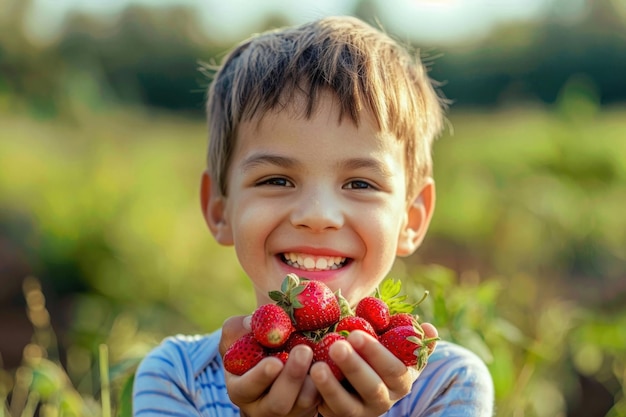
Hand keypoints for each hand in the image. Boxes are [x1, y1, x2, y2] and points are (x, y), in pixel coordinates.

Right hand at [219, 316, 320, 416]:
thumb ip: (238, 328)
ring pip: (304, 403)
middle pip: (279, 403)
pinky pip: (322, 398)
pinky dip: (328, 379)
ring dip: (313, 378)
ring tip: (320, 355)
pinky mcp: (310, 407)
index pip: (246, 388)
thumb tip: (252, 323)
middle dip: (292, 377)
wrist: (277, 354)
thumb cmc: (252, 345)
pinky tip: (332, 360)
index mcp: (241, 389)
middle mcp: (262, 407)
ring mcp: (289, 410)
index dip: (260, 377)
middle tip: (304, 351)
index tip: (275, 363)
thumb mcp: (238, 336)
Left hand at [309, 330, 425, 416]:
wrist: (353, 375)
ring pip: (347, 406)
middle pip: (372, 388)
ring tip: (317, 367)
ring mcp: (360, 412)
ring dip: (332, 387)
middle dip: (354, 367)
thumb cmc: (375, 350)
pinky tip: (304, 379)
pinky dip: (316, 396)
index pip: (394, 369)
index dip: (376, 354)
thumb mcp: (392, 343)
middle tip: (337, 345)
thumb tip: (429, 329)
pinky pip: (327, 411)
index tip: (356, 334)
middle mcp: (384, 400)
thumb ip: (407, 334)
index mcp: (401, 380)